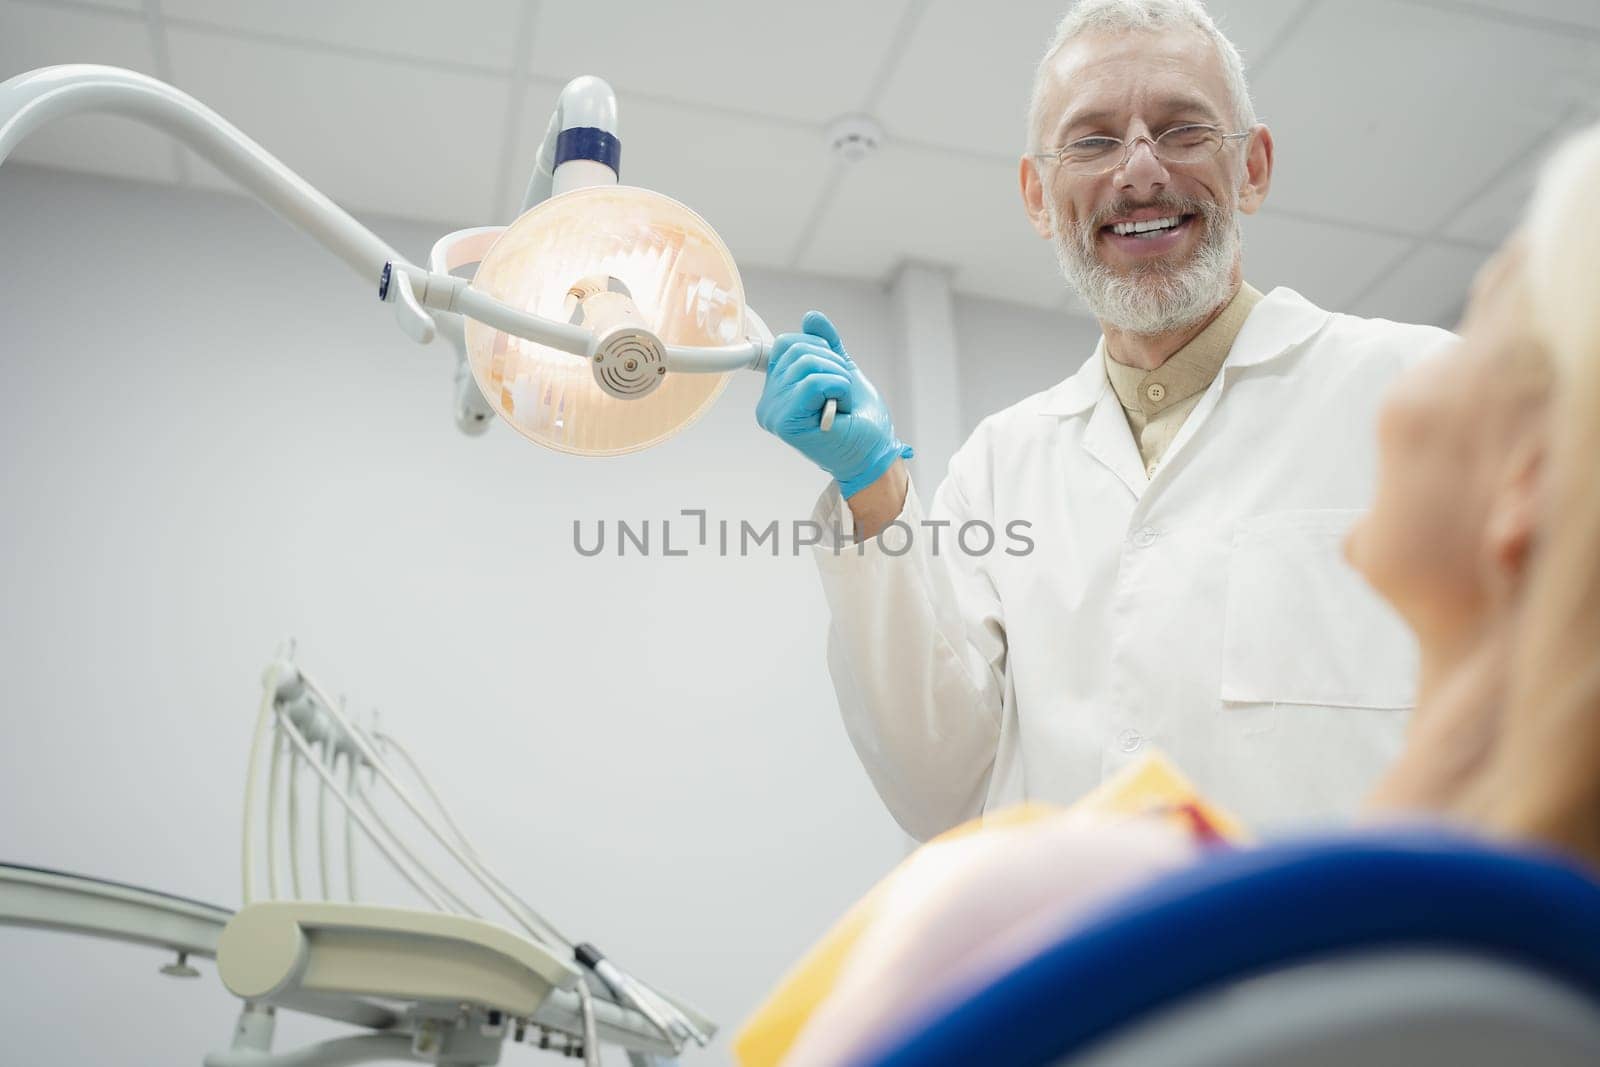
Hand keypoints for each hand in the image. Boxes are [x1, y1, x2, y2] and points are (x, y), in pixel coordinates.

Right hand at [756, 310, 912, 497]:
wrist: (873, 453)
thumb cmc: (859, 420)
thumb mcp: (842, 370)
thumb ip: (826, 345)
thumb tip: (811, 317)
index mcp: (777, 390)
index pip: (786, 344)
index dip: (819, 349)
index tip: (833, 377)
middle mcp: (768, 402)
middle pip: (797, 349)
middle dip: (833, 364)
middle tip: (842, 393)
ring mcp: (774, 413)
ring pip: (807, 363)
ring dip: (838, 378)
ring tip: (841, 403)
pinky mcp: (785, 423)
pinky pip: (813, 382)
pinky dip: (838, 388)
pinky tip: (840, 410)